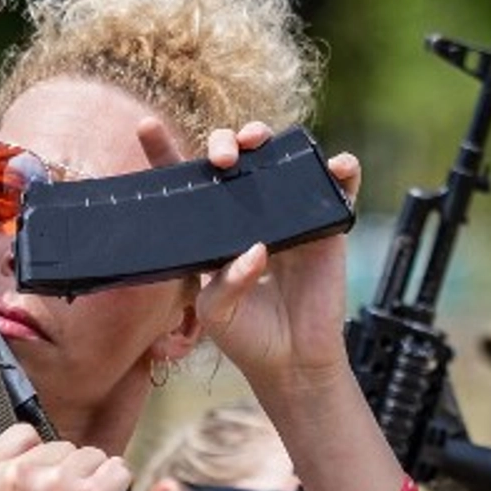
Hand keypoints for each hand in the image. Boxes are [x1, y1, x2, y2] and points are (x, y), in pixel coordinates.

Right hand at [0, 422, 130, 490]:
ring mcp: (58, 483)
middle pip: (63, 448)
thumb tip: (26, 464)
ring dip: (96, 483)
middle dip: (71, 474)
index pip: (21, 434)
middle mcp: (19, 475)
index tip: (47, 476)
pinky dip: (118, 490)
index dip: (41, 456)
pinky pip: (119, 470)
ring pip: (94, 457)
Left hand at [145, 118, 358, 396]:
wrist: (292, 362)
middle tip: (221, 159)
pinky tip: (337, 165)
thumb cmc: (249, 337)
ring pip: (283, 162)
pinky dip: (342, 171)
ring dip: (272, 140)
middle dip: (224, 142)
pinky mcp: (326, 229)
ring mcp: (289, 218)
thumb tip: (257, 249)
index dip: (166, 153)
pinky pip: (339, 190)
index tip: (147, 128)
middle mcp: (250, 216)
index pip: (187, 185)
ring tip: (259, 143)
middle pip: (236, 160)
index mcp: (214, 230)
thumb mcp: (217, 311)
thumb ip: (226, 282)